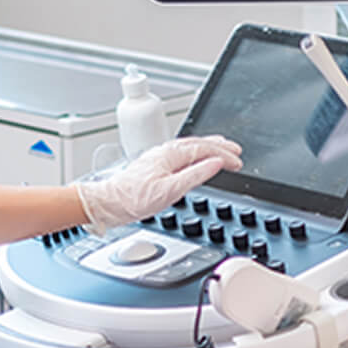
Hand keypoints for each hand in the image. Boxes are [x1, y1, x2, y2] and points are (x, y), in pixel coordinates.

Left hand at [75, 135, 241, 232]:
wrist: (108, 203)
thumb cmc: (134, 199)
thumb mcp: (170, 191)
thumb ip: (195, 175)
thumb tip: (215, 164)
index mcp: (171, 154)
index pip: (205, 149)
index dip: (224, 155)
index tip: (238, 162)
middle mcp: (165, 151)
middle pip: (198, 143)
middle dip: (220, 146)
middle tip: (236, 150)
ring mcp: (159, 157)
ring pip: (190, 146)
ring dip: (209, 147)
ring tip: (222, 149)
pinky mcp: (155, 164)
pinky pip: (182, 153)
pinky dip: (196, 153)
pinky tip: (196, 159)